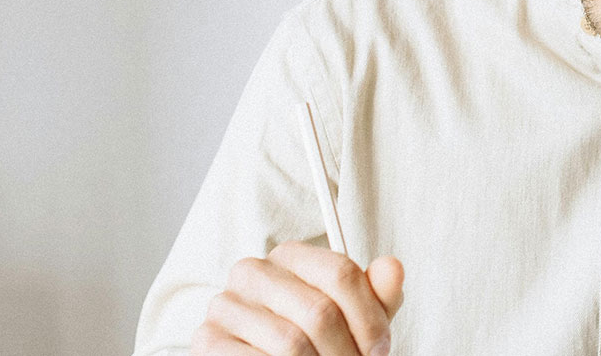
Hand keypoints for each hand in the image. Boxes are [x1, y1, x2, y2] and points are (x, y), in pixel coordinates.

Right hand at [192, 241, 404, 354]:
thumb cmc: (314, 339)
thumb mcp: (352, 316)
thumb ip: (376, 295)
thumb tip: (392, 268)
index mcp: (290, 254)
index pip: (340, 274)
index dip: (369, 318)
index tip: (380, 347)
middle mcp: (253, 272)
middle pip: (320, 312)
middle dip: (348, 351)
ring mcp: (225, 305)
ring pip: (292, 343)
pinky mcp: (207, 340)